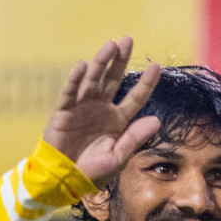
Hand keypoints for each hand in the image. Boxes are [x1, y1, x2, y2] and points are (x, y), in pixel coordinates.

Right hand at [43, 37, 161, 187]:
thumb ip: (135, 137)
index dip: (146, 82)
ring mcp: (82, 108)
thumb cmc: (93, 171)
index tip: (157, 66)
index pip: (136, 97)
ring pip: (92, 80)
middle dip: (120, 60)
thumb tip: (156, 120)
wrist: (63, 180)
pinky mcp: (63, 112)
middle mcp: (102, 109)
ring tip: (110, 45)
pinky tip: (82, 66)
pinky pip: (69, 93)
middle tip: (127, 40)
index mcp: (118, 120)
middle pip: (113, 79)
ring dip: (100, 62)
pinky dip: (74, 80)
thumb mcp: (118, 157)